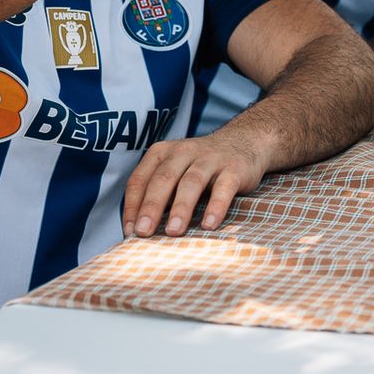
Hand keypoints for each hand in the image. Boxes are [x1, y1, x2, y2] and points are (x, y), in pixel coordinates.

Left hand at [122, 124, 273, 237]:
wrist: (244, 142)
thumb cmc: (199, 166)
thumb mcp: (174, 170)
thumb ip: (158, 193)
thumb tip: (137, 230)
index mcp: (162, 153)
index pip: (140, 179)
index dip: (133, 205)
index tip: (129, 231)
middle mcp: (183, 152)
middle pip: (164, 179)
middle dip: (152, 207)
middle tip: (144, 232)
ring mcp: (210, 159)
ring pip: (192, 182)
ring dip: (181, 208)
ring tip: (174, 232)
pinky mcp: (234, 168)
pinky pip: (224, 188)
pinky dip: (216, 206)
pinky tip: (209, 225)